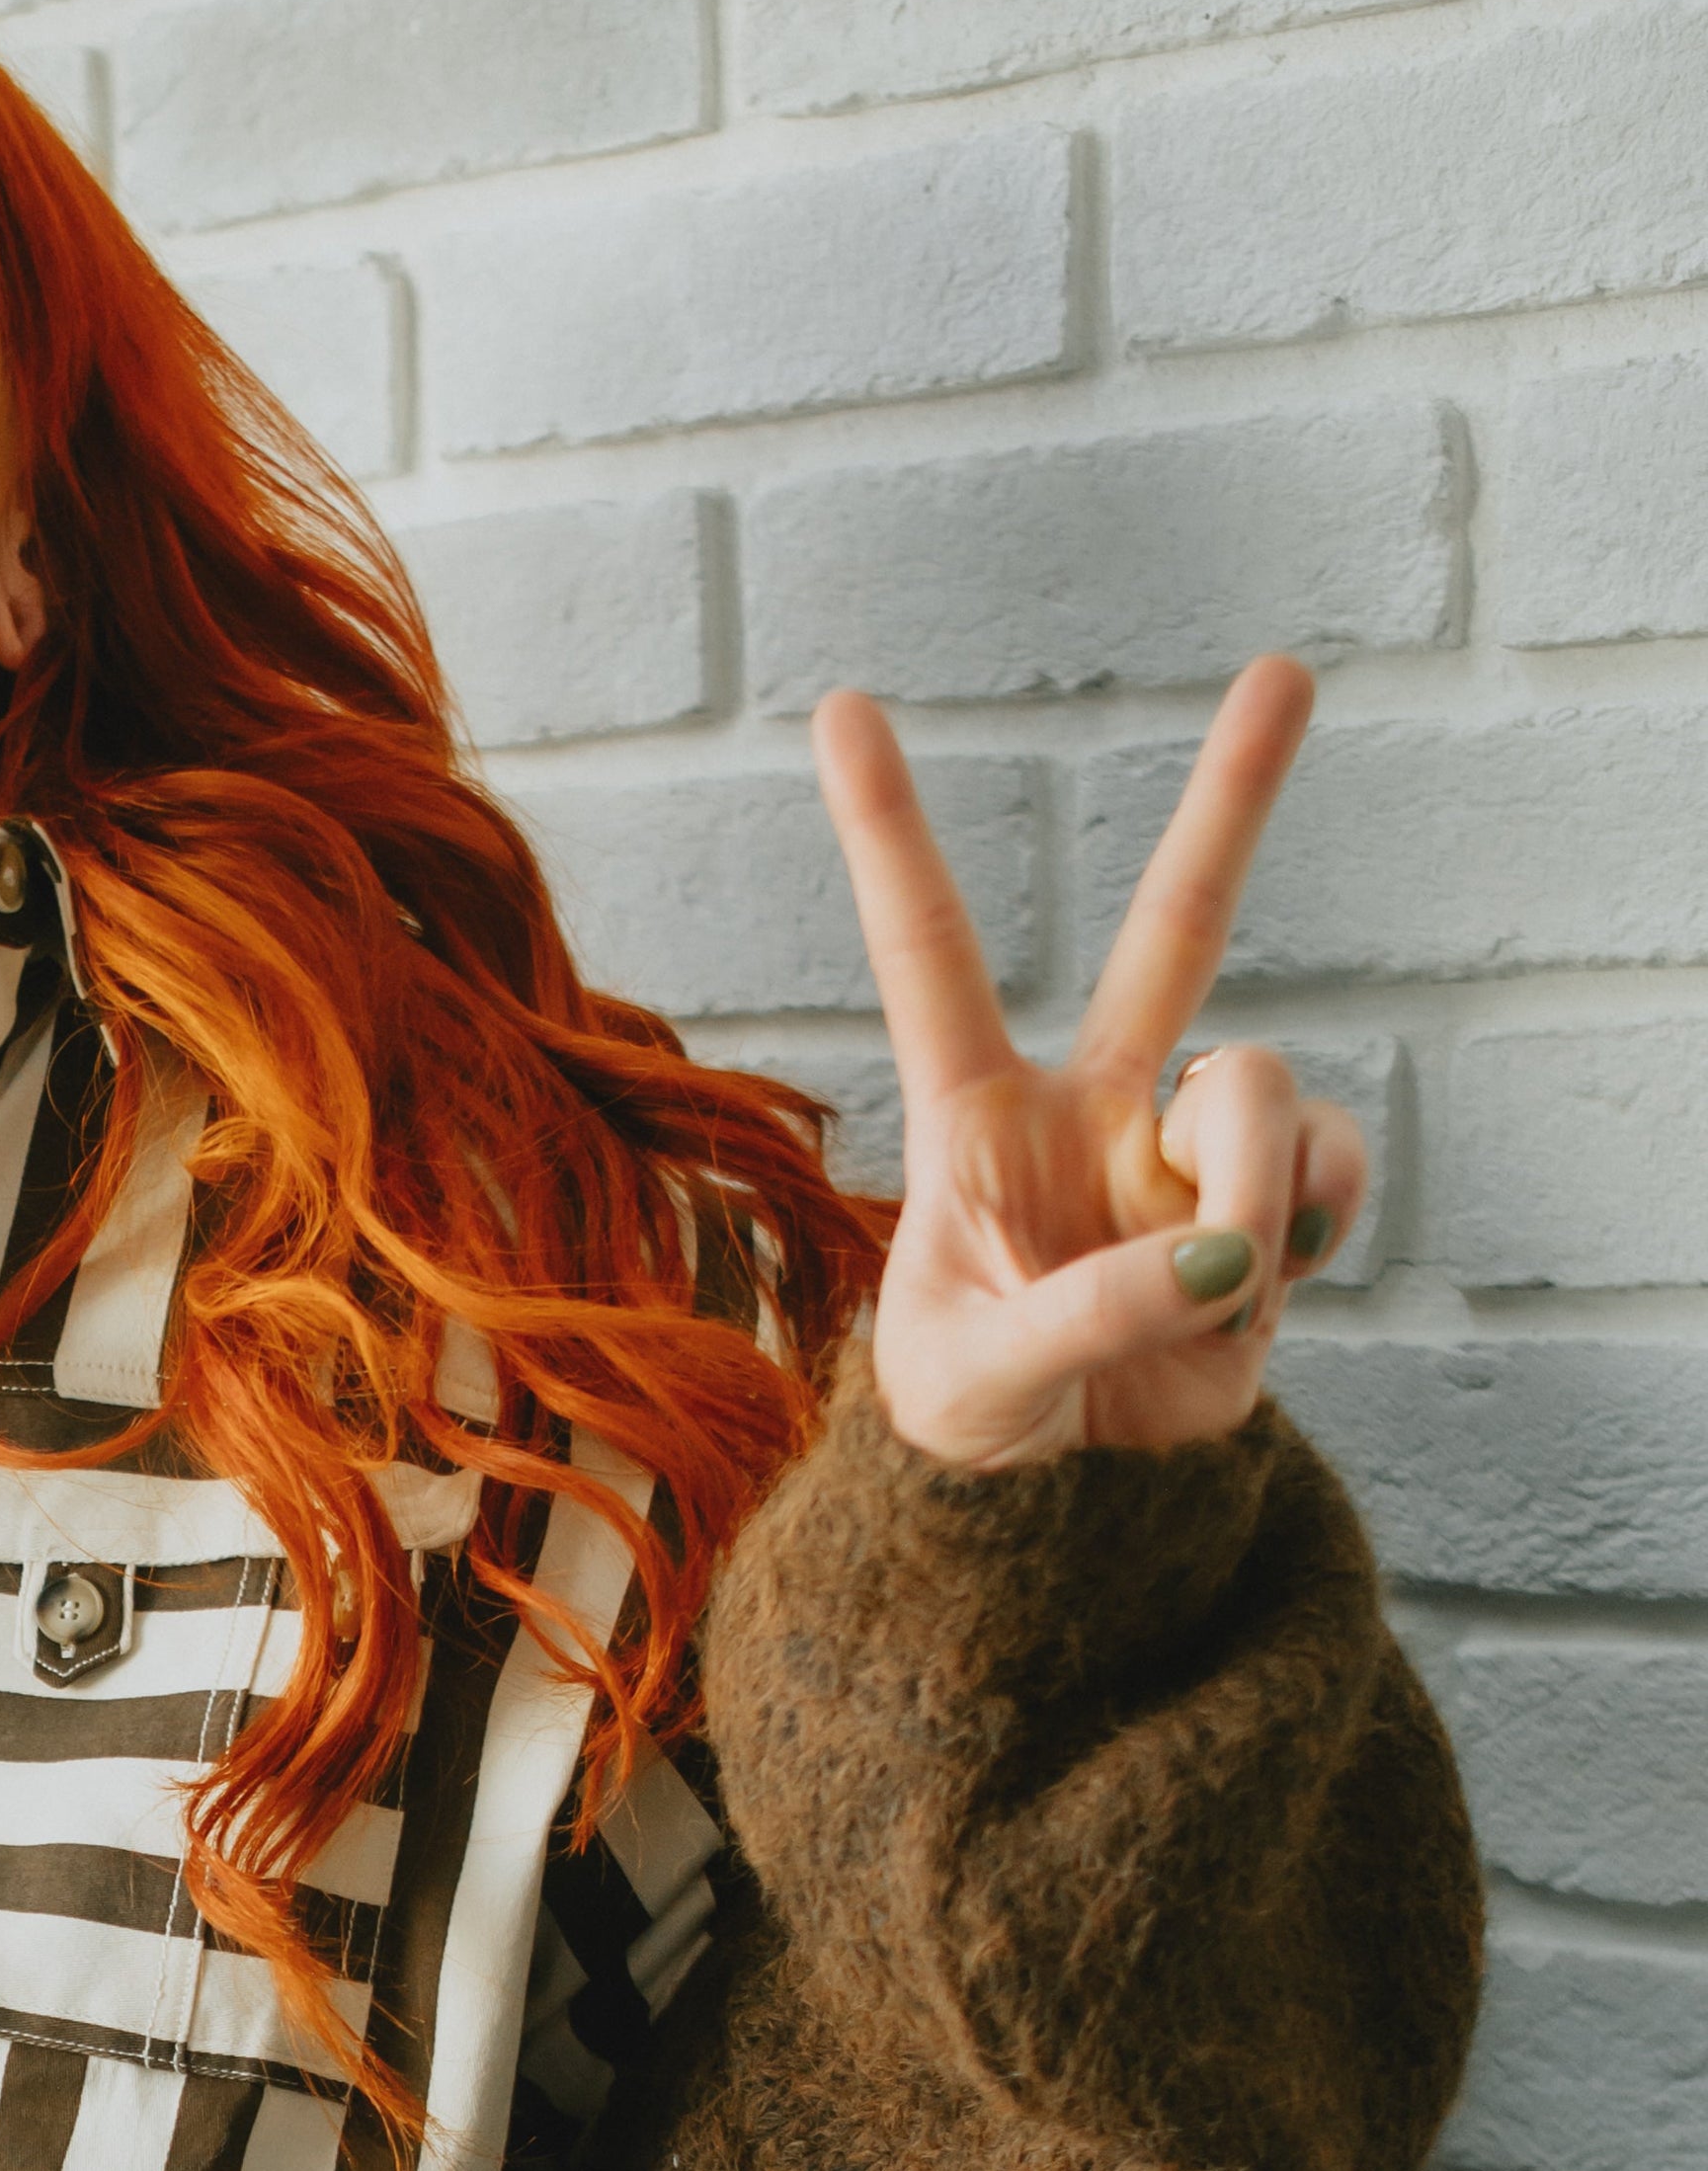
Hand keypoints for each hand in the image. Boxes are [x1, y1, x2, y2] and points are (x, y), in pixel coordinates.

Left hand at [814, 653, 1367, 1473]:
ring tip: (1199, 1286)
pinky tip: (1256, 1280)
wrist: (1056, 1502)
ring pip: (1259, 1088)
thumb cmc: (972, 1416)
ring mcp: (1189, 1152)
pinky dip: (1307, 1227)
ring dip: (1244, 1192)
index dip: (890, 833)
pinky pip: (1328, 1170)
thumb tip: (1217, 1255)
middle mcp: (1094, 1106)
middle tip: (1288, 669)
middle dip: (1235, 802)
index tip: (841, 709)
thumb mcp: (981, 1380)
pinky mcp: (1271, 1211)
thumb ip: (1088, 1314)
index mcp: (976, 1115)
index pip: (928, 954)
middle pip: (1176, 931)